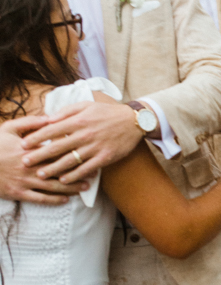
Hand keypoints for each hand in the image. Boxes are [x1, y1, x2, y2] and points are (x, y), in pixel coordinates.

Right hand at [0, 117, 89, 203]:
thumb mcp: (9, 128)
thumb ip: (31, 122)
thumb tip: (51, 117)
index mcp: (31, 150)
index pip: (57, 151)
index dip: (74, 152)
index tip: (89, 151)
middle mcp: (31, 167)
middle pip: (60, 170)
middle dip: (78, 171)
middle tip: (95, 172)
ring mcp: (25, 182)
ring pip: (53, 187)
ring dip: (71, 188)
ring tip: (85, 187)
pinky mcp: (19, 193)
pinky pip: (40, 199)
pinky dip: (54, 200)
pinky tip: (66, 199)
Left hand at [20, 101, 140, 182]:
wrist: (133, 121)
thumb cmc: (107, 112)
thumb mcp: (86, 105)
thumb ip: (66, 111)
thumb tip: (48, 119)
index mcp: (78, 120)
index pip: (51, 130)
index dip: (36, 137)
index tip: (24, 144)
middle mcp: (84, 134)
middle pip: (57, 147)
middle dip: (39, 156)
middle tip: (26, 162)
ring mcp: (94, 147)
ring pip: (69, 161)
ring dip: (53, 169)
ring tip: (41, 174)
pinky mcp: (104, 157)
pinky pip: (86, 168)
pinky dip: (74, 175)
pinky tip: (64, 179)